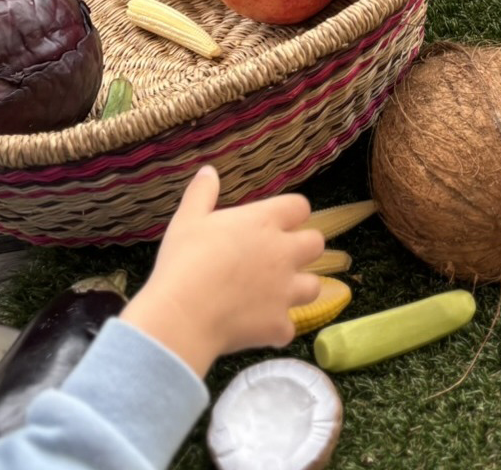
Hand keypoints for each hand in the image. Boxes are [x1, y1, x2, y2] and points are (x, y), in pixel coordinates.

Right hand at [120, 167, 323, 377]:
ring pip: (314, 287)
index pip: (299, 207)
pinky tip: (257, 327)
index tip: (276, 222)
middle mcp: (283, 253)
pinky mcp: (279, 324)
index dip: (291, 214)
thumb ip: (202, 193)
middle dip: (302, 249)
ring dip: (298, 289)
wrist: (184, 315)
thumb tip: (209, 171)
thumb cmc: (184, 261)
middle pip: (316, 244)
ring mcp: (285, 291)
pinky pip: (288, 327)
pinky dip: (276, 328)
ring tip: (274, 294)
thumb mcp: (187, 220)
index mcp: (264, 222)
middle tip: (278, 257)